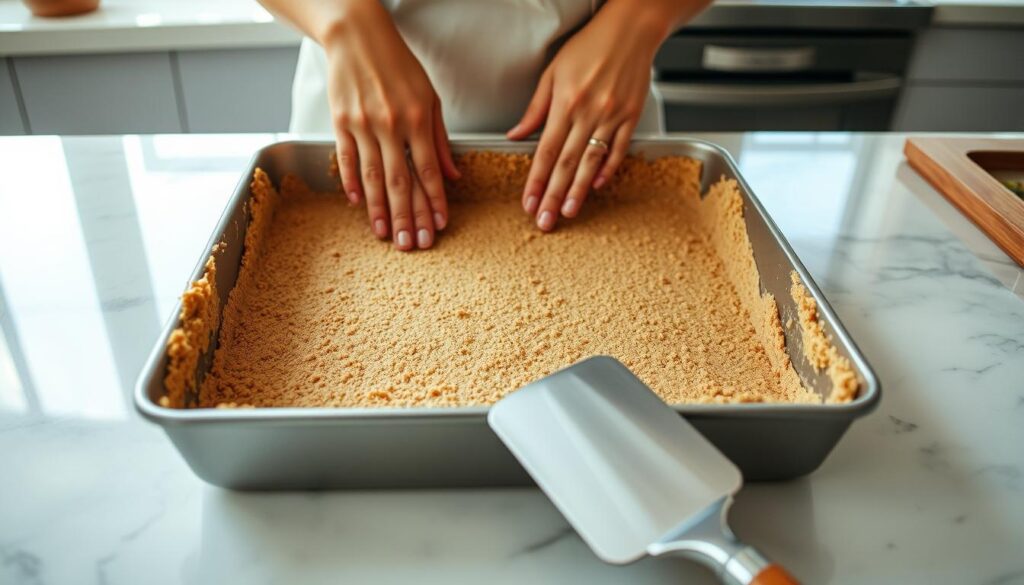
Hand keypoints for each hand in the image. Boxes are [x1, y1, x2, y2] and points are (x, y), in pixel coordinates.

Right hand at [324, 2, 459, 249]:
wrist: (358, 37)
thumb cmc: (399, 66)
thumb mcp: (429, 98)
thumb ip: (439, 139)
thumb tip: (452, 175)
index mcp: (417, 119)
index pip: (428, 170)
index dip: (435, 201)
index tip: (440, 225)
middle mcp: (390, 124)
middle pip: (400, 181)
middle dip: (408, 216)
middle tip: (413, 244)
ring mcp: (362, 124)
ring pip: (372, 176)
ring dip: (379, 210)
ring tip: (386, 235)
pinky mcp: (339, 122)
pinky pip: (346, 159)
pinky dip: (351, 182)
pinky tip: (357, 204)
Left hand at [506, 1, 677, 231]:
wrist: (631, 29)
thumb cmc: (590, 46)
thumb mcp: (553, 72)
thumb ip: (535, 108)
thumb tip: (516, 135)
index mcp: (566, 102)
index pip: (546, 151)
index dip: (536, 181)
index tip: (528, 202)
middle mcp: (589, 112)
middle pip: (567, 163)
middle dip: (553, 195)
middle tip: (544, 220)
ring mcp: (612, 116)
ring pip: (592, 161)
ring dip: (579, 190)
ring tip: (568, 212)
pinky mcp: (631, 116)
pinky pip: (619, 148)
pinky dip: (608, 168)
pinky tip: (597, 185)